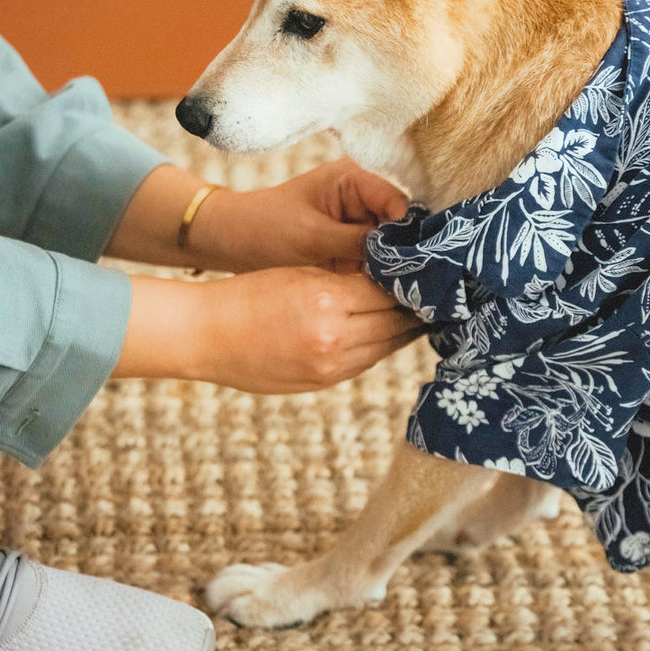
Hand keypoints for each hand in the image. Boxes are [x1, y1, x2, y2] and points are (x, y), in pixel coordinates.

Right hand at [113, 267, 422, 393]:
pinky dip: (383, 345)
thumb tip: (390, 283)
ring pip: (387, 343)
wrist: (206, 335)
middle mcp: (333, 336)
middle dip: (419, 305)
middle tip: (443, 290)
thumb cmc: (248, 294)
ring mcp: (329, 365)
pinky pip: (367, 361)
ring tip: (425, 310)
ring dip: (406, 327)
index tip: (432, 270)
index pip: (389, 289)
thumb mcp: (298, 273)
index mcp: (326, 300)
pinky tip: (392, 332)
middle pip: (396, 319)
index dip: (413, 280)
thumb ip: (344, 281)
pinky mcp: (323, 381)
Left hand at [198, 159, 409, 273]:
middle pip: (400, 227)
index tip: (418, 263)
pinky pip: (376, 262)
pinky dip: (379, 278)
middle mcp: (362, 198)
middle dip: (405, 254)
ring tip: (406, 294)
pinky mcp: (351, 247)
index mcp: (353, 179)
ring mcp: (358, 224)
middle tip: (417, 285)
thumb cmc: (264, 228)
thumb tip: (402, 258)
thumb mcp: (312, 237)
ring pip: (391, 248)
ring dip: (394, 269)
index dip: (410, 233)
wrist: (231, 243)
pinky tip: (388, 296)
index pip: (397, 203)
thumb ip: (359, 243)